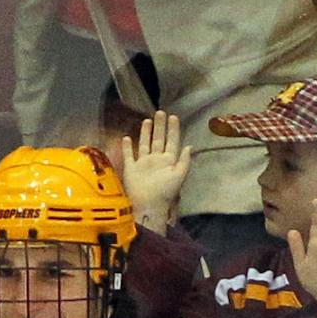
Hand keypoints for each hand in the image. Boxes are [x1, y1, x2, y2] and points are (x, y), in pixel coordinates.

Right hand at [115, 114, 189, 232]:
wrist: (148, 205)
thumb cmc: (165, 192)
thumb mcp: (179, 175)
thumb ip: (184, 160)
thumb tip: (189, 146)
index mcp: (169, 161)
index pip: (172, 141)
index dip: (173, 129)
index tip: (174, 117)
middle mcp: (156, 160)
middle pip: (158, 139)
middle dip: (160, 126)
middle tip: (160, 113)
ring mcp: (143, 164)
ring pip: (145, 144)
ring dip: (146, 133)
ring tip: (147, 120)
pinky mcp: (131, 169)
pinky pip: (129, 155)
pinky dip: (127, 147)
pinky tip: (127, 138)